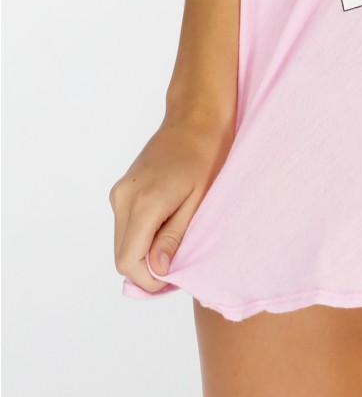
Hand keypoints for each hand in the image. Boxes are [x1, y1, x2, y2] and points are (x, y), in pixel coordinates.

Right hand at [109, 112, 234, 291]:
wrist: (196, 117)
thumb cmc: (206, 155)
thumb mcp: (198, 200)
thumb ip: (174, 237)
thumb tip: (156, 270)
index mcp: (142, 202)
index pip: (128, 261)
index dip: (149, 280)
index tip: (175, 278)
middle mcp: (122, 198)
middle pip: (122, 255)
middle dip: (147, 269)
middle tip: (180, 267)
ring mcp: (120, 191)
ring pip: (123, 241)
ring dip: (145, 253)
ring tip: (177, 245)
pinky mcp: (123, 188)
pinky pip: (126, 225)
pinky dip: (142, 236)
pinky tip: (168, 227)